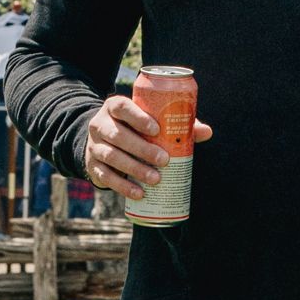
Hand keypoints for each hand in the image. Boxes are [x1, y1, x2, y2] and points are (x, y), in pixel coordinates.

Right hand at [83, 93, 212, 201]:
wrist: (102, 140)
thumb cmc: (134, 128)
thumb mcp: (148, 120)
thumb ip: (176, 124)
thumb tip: (207, 132)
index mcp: (114, 107)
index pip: (121, 107)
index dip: (137, 117)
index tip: (157, 129)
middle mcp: (99, 124)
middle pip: (117, 135)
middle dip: (141, 148)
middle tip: (164, 160)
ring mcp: (93, 146)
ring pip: (111, 156)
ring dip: (134, 168)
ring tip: (155, 179)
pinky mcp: (92, 166)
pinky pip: (106, 177)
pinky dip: (123, 186)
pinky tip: (139, 193)